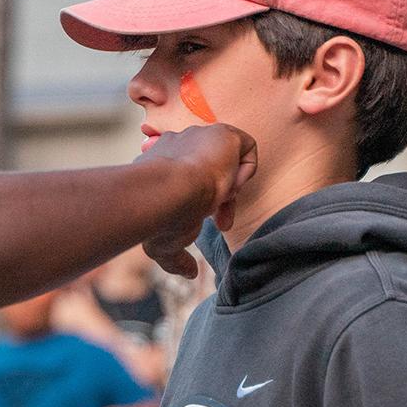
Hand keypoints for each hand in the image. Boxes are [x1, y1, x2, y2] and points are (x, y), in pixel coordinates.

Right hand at [136, 125, 256, 276]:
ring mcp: (201, 136)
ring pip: (228, 157)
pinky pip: (247, 147)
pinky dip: (246, 169)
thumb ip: (176, 260)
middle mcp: (179, 144)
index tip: (199, 220)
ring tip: (220, 203)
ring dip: (230, 184)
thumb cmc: (159, 217)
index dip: (200, 199)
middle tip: (218, 222)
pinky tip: (230, 187)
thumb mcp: (163, 244)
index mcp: (160, 164)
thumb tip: (190, 273)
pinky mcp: (223, 134)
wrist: (166, 194)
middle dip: (217, 195)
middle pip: (210, 167)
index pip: (186, 174)